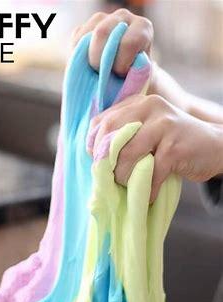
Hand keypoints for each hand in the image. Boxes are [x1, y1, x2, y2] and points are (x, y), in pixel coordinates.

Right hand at [71, 9, 152, 75]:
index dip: (121, 65)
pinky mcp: (84, 27)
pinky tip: (88, 66)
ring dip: (86, 59)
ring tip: (95, 71)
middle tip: (102, 74)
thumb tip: (111, 85)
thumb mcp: (138, 82)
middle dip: (97, 60)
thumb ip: (131, 79)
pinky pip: (75, 41)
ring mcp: (102, 19)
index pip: (127, 43)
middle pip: (102, 32)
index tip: (121, 75)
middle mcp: (123, 17)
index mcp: (142, 28)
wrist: (126, 79)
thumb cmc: (135, 81)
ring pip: (85, 36)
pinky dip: (77, 58)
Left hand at [87, 94, 222, 201]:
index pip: (101, 121)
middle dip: (107, 164)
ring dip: (124, 178)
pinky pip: (150, 173)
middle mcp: (150, 108)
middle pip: (111, 138)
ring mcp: (164, 126)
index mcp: (138, 103)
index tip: (98, 162)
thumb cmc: (173, 142)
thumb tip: (95, 156)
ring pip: (127, 156)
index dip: (94, 146)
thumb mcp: (148, 129)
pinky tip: (150, 194)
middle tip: (111, 178)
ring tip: (131, 186)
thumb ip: (125, 133)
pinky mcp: (175, 148)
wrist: (214, 146)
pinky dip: (148, 190)